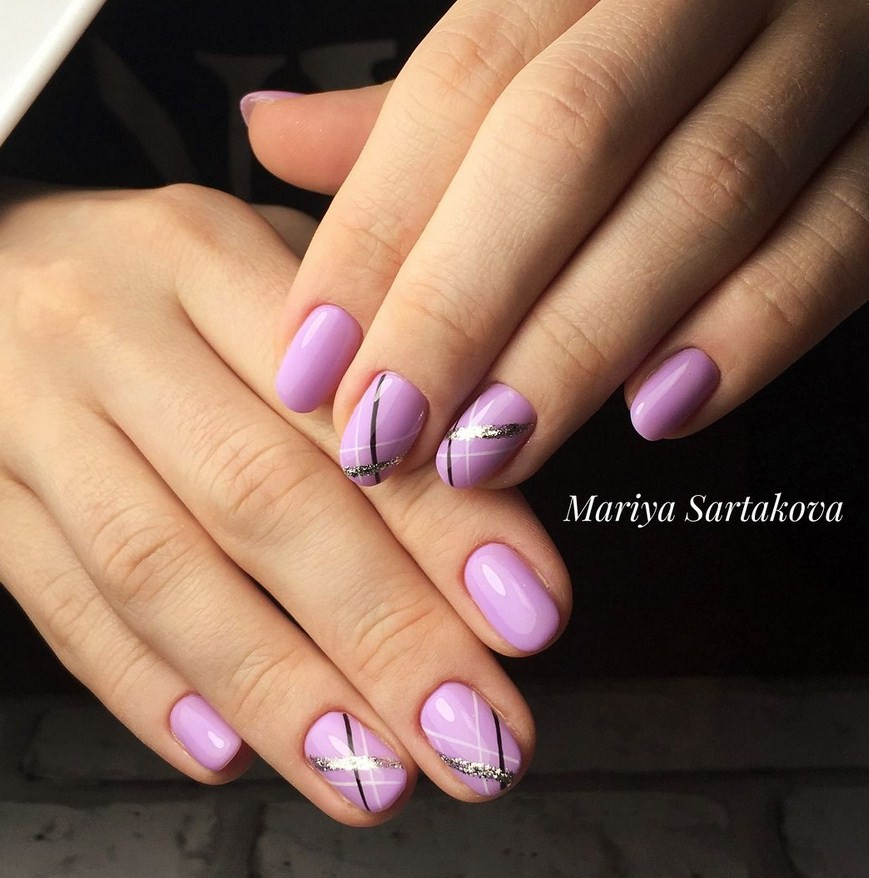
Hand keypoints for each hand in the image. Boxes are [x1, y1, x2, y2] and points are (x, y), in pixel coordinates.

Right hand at [0, 181, 569, 824]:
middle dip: (383, 636)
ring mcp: (27, 416)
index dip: (440, 524)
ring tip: (374, 776)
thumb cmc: (159, 279)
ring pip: (159, 572)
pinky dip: (149, 689)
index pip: (339, 406)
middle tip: (475, 735)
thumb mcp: (265, 272)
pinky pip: (60, 605)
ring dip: (280, 691)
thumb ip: (368, 370)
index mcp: (203, 253)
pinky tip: (230, 750)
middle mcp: (110, 330)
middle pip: (259, 499)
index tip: (527, 616)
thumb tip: (484, 522)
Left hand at [249, 0, 867, 487]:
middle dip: (463, 306)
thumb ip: (408, 108)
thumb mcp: (524, 43)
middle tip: (388, 434)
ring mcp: (827, 52)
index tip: (313, 366)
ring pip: (702, 196)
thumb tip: (270, 134)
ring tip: (490, 451)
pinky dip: (752, 329)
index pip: (459, 87)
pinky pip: (843, 236)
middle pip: (566, 141)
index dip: (376, 235)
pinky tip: (663, 412)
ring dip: (581, 343)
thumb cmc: (643, 39)